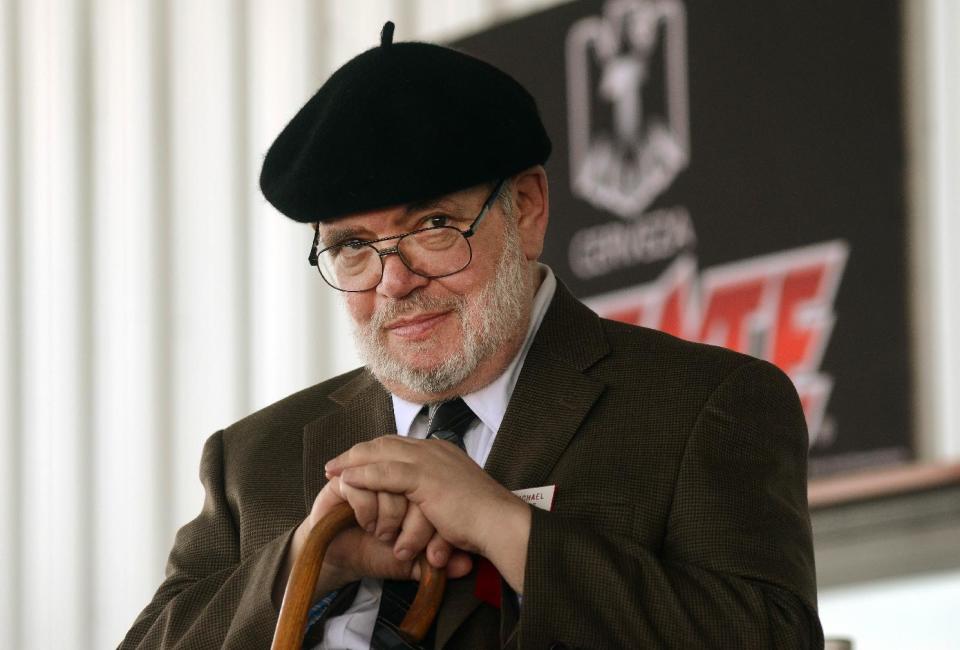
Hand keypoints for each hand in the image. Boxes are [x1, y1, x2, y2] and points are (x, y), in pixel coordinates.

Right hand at [272, 476, 471, 605]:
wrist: (344, 562)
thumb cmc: (381, 553)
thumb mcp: (417, 559)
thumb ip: (440, 559)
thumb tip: (466, 565)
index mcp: (418, 485)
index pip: (436, 489)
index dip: (434, 521)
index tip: (433, 556)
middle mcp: (395, 474)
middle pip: (415, 482)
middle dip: (414, 522)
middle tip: (405, 547)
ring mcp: (369, 474)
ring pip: (391, 480)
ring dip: (390, 515)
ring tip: (385, 536)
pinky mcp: (342, 482)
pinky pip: (361, 485)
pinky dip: (367, 509)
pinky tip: (368, 526)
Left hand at [324, 436, 531, 591]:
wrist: (499, 523)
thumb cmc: (483, 519)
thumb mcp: (457, 498)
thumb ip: (438, 494)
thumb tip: (423, 504)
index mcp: (442, 452)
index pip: (399, 444)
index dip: (373, 452)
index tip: (355, 461)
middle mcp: (434, 450)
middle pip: (385, 443)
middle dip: (357, 452)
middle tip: (335, 463)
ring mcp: (429, 460)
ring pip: (381, 453)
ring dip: (353, 461)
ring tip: (332, 470)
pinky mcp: (425, 477)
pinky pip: (385, 473)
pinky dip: (363, 475)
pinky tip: (347, 480)